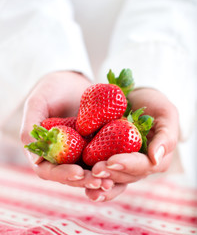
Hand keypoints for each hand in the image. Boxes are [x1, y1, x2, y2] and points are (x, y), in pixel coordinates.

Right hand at [20, 71, 109, 188]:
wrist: (72, 81)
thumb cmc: (51, 89)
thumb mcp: (37, 102)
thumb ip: (31, 127)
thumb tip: (35, 159)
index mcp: (45, 150)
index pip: (49, 170)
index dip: (62, 174)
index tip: (77, 172)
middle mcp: (63, 155)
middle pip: (72, 176)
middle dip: (86, 180)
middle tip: (100, 181)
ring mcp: (81, 151)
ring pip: (89, 170)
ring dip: (101, 177)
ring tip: (113, 180)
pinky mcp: (96, 144)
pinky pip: (104, 156)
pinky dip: (112, 164)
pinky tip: (124, 165)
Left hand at [89, 88, 178, 198]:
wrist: (136, 99)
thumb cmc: (155, 105)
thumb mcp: (166, 115)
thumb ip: (165, 137)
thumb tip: (155, 160)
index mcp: (156, 159)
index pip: (143, 166)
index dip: (127, 164)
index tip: (111, 160)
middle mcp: (139, 166)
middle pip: (125, 175)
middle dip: (110, 173)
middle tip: (95, 170)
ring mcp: (123, 164)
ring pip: (113, 178)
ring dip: (99, 181)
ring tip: (86, 179)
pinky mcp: (109, 158)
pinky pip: (103, 170)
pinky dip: (92, 178)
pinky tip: (80, 180)